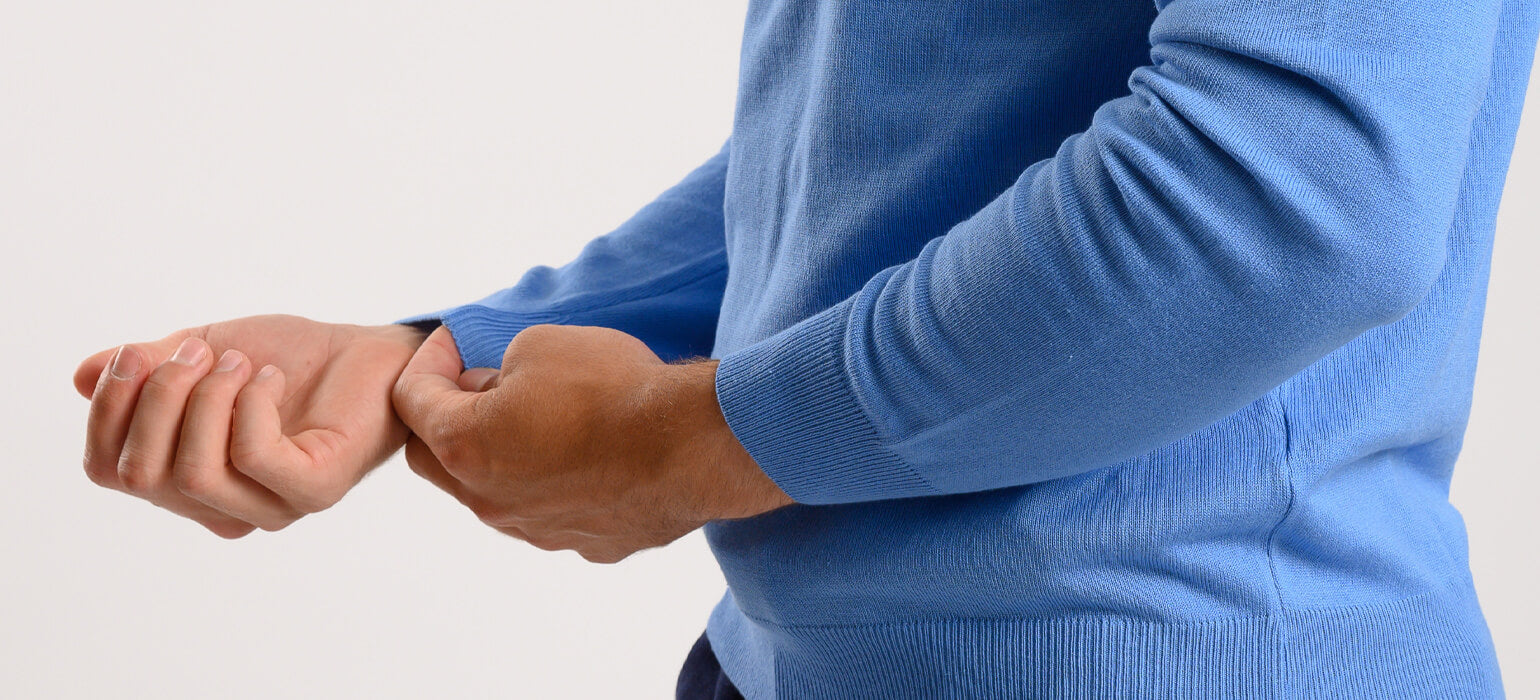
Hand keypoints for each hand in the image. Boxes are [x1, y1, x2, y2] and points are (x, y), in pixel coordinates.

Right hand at [73, 315, 428, 537]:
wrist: (371, 353)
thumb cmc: (290, 358)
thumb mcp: (201, 353)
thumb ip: (147, 370)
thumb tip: (82, 377)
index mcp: (187, 485)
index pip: (109, 471)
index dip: (109, 409)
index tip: (137, 354)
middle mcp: (225, 508)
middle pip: (142, 472)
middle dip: (157, 397)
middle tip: (199, 352)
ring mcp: (273, 507)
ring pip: (194, 471)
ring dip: (206, 397)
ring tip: (239, 362)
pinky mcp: (316, 490)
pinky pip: (253, 456)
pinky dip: (250, 403)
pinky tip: (271, 377)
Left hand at [392, 325, 792, 562]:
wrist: (691, 445)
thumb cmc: (615, 389)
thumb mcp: (540, 344)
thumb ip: (499, 368)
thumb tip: (494, 389)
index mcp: (465, 446)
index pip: (412, 401)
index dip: (427, 362)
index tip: (452, 343)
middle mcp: (490, 500)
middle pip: (437, 459)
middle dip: (446, 417)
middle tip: (480, 383)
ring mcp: (538, 531)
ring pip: (494, 492)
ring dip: (501, 455)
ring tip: (542, 418)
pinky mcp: (586, 544)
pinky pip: (551, 511)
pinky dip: (553, 482)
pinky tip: (590, 454)